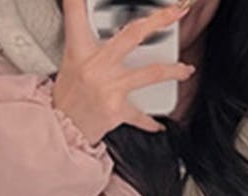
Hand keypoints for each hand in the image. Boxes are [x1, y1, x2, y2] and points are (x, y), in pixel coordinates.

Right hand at [53, 0, 196, 144]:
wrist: (61, 130)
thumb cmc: (67, 98)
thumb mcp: (70, 63)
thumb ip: (85, 42)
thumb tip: (106, 29)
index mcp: (80, 50)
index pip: (76, 13)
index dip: (79, 0)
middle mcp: (96, 65)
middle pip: (133, 34)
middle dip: (159, 20)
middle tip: (177, 12)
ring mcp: (109, 87)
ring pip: (150, 72)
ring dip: (173, 70)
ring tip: (186, 70)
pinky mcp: (116, 109)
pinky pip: (140, 115)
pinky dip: (150, 121)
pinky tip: (158, 123)